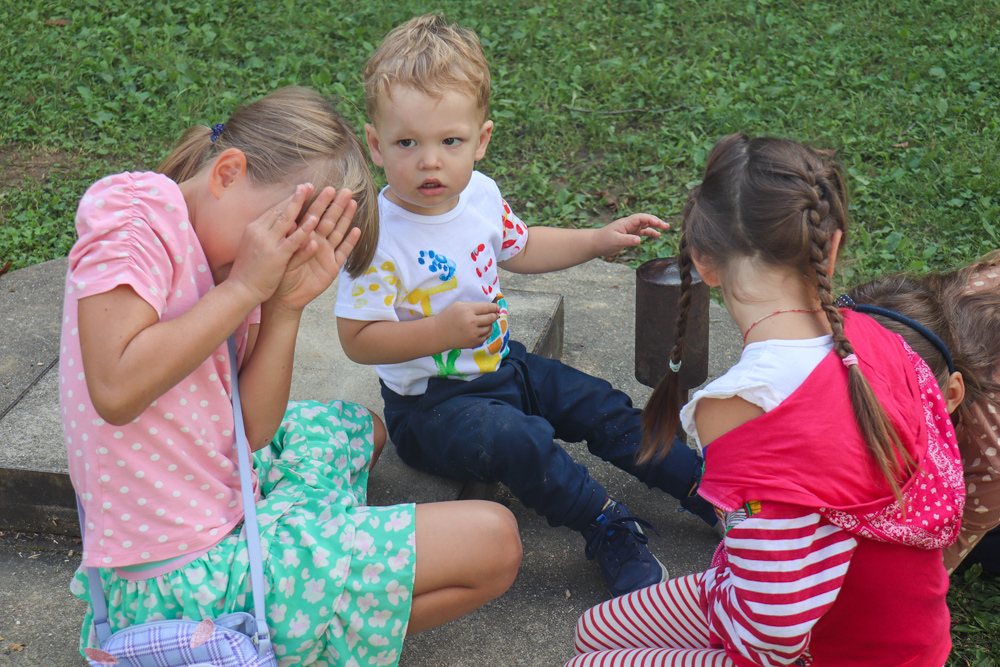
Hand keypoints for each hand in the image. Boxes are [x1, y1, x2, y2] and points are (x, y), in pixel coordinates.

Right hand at [226, 183, 320, 304]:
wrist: (240, 290)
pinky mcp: (276, 256)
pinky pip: (293, 240)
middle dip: (296, 196)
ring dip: (301, 204)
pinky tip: (314, 220)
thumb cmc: (248, 272)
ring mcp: (267, 242)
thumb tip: (280, 224)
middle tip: (310, 185)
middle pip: (281, 209)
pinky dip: (304, 229)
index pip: (273, 210)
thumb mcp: (253, 247)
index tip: (299, 189)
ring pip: (287, 219)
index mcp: (254, 229)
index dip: (287, 199)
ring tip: (314, 193)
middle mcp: (259, 231)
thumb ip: (265, 235)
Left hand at [270, 187, 360, 311]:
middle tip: (345, 190)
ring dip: (346, 217)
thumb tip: (295, 225)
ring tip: (352, 203)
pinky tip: (356, 230)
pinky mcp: (332, 267)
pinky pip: (343, 252)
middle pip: (328, 219)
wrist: (283, 296)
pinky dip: (349, 242)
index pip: (312, 214)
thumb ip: (292, 242)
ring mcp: (326, 253)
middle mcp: (316, 241)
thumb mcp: (282, 255)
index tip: (325, 187)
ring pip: (338, 231)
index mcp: (302, 236)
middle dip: (336, 205)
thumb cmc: (278, 273)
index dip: (319, 202)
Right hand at [435, 301, 499, 348]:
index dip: (495, 307)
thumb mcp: (459, 305)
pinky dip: (486, 332)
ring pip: (490, 327)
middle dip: (495, 315)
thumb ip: (474, 306)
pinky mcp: (474, 342)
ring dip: (489, 324)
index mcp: (468, 310)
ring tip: (484, 322)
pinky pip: (486, 336)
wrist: (439, 333)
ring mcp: (473, 334)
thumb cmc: (448, 317)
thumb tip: (491, 308)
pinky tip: (481, 329)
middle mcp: (472, 322)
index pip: (488, 308)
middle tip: (495, 314)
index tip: (498, 307)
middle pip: (491, 318)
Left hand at [592, 213, 668, 256]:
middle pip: (646, 220)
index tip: (658, 224)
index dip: (651, 219)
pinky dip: (650, 233)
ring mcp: (631, 229)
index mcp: (626, 223)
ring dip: (655, 226)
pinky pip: (643, 232)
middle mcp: (630, 224)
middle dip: (656, 221)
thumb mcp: (616, 241)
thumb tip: (639, 240)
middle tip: (666, 226)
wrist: (596, 244)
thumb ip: (628, 240)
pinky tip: (657, 235)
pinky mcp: (630, 235)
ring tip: (665, 228)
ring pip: (645, 225)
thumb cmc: (604, 240)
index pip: (641, 218)